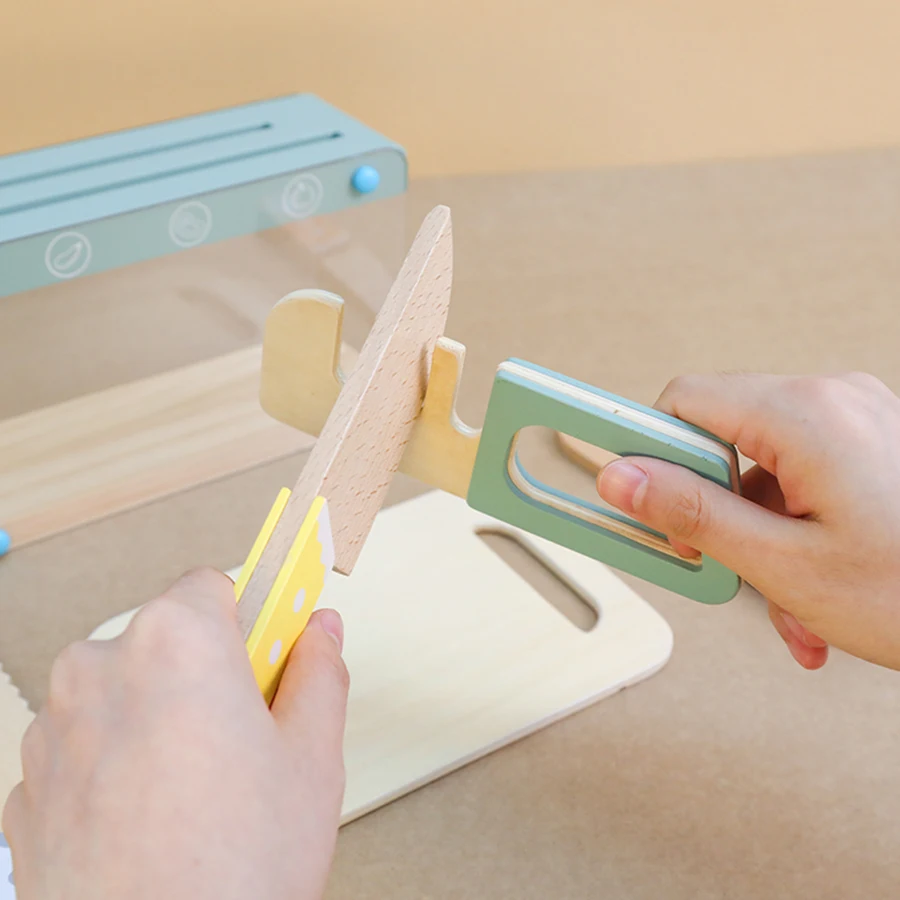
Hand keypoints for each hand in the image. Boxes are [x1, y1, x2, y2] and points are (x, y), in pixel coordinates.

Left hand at [2, 568, 348, 899]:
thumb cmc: (235, 872)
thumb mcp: (312, 757)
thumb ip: (319, 672)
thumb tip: (322, 631)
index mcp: (174, 642)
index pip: (216, 585)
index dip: (254, 618)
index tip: (272, 641)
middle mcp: (99, 670)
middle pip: (167, 639)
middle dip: (208, 672)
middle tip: (248, 733)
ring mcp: (54, 729)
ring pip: (126, 692)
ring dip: (161, 716)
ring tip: (203, 787)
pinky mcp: (29, 786)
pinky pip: (87, 745)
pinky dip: (118, 763)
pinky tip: (156, 817)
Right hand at [597, 373, 899, 670]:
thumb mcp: (783, 564)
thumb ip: (691, 514)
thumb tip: (619, 478)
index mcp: (806, 415)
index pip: (684, 400)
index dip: (649, 451)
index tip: (631, 498)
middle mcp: (833, 399)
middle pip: (721, 436)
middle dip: (711, 509)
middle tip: (714, 566)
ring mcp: (857, 417)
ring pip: (762, 466)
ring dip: (756, 533)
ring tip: (786, 602)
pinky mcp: (870, 440)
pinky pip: (801, 472)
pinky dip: (791, 524)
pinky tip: (813, 586)